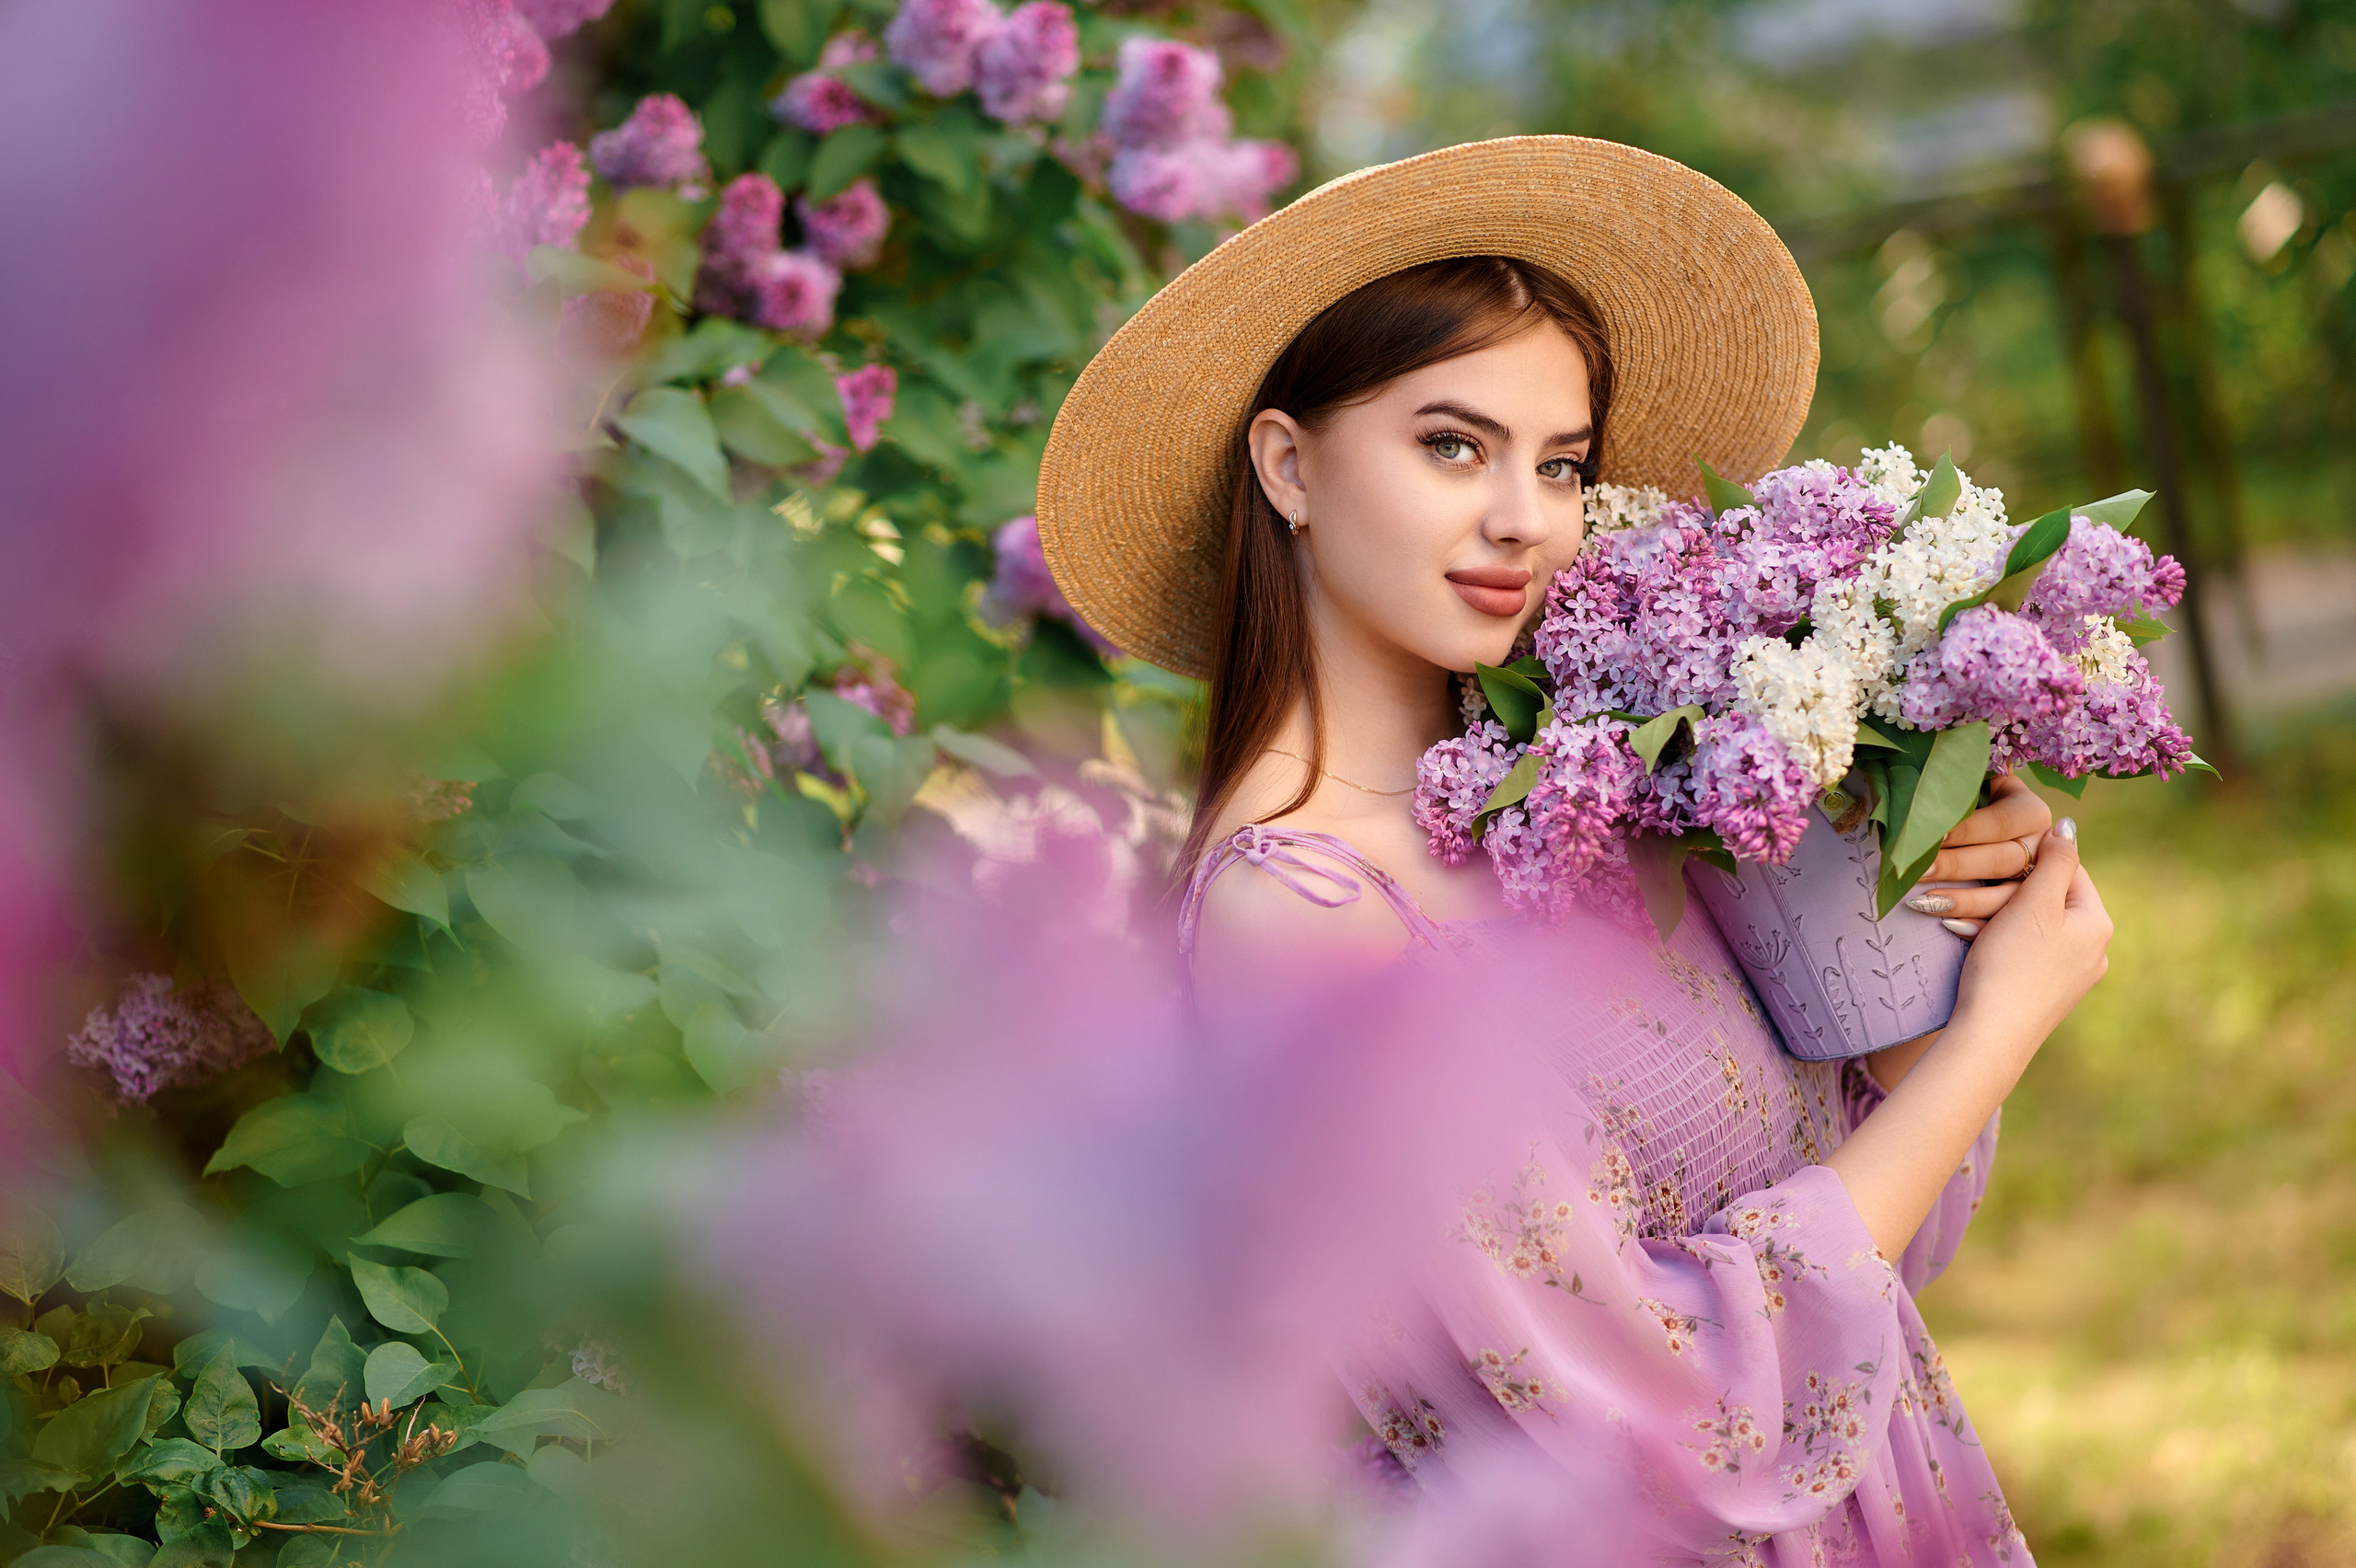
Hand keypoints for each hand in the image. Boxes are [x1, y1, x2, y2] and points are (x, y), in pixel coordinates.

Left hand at [1898, 771, 2052, 934]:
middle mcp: (2041, 843)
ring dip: (1964, 900)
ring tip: (1922, 901)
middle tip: (1918, 869)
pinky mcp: (2023, 905)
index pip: (1999, 822)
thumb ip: (1958, 780)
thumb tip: (1934, 777)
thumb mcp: (1964, 783)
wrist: (1964, 821)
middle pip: (2004, 860)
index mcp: (2030, 810)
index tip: (1931, 835)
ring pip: (2008, 894)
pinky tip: (1946, 923)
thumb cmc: (1957, 796)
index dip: (1964, 829)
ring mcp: (2034, 877)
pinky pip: (2004, 919)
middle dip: (1956, 865)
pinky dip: (1975, 923)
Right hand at [1948, 815, 2111, 1056]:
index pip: (2068, 868)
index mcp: (2097, 923)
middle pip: (2047, 898)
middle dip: (2004, 892)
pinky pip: (2024, 953)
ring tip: (1956, 917)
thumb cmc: (2012, 965)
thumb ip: (2054, 861)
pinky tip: (1970, 945)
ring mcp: (2071, 975)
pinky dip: (1996, 943)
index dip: (2027, 860)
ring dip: (1993, 916)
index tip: (1990, 859)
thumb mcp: (2033, 904)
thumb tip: (2068, 825)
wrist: (1991, 1037)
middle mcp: (2093, 950)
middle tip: (1966, 892)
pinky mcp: (2046, 993)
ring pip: (2031, 926)